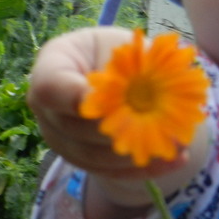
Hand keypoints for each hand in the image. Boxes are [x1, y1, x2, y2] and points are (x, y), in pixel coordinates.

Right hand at [27, 26, 188, 179]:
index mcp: (52, 64)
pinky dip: (139, 169)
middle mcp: (45, 105)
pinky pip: (104, 171)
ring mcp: (57, 135)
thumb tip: (145, 84)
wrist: (119, 73)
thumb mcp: (127, 46)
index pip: (50, 87)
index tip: (114, 98)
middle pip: (72, 127)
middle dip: (115, 130)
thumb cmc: (122, 53)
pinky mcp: (77, 158)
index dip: (77, 98)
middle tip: (153, 128)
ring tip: (172, 147)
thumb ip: (132, 63)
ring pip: (89, 156)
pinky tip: (173, 160)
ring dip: (131, 154)